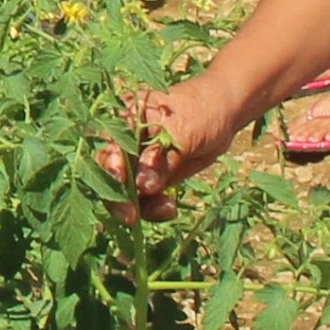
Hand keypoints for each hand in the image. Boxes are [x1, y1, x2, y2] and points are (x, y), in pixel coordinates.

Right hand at [101, 74, 244, 217]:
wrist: (221, 116)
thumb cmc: (199, 113)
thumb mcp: (182, 132)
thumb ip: (160, 158)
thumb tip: (143, 186)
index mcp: (125, 121)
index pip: (110, 146)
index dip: (110, 165)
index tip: (120, 180)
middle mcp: (124, 143)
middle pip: (109, 173)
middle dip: (117, 197)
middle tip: (131, 216)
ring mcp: (136, 163)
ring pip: (125, 191)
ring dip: (141, 206)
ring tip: (167, 209)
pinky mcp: (149, 179)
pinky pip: (144, 199)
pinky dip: (154, 208)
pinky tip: (170, 209)